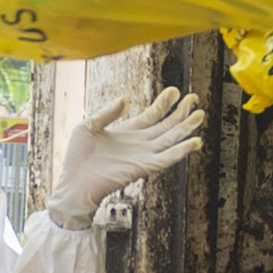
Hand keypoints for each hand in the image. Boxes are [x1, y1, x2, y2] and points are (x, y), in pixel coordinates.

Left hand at [48, 83, 200, 225]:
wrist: (73, 182)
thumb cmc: (77, 157)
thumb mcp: (88, 126)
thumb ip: (107, 112)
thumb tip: (126, 99)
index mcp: (128, 132)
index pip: (152, 115)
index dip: (164, 103)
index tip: (175, 91)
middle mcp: (139, 144)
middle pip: (166, 126)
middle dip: (181, 113)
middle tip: (195, 99)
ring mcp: (143, 156)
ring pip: (170, 140)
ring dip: (186, 128)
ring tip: (200, 115)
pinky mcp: (143, 168)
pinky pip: (166, 159)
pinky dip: (181, 151)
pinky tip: (194, 142)